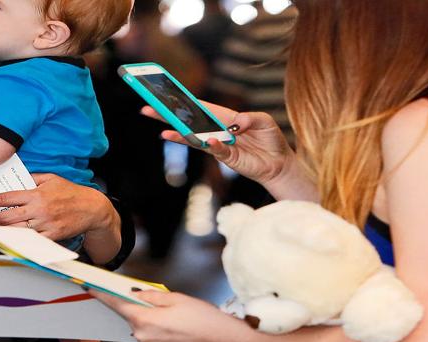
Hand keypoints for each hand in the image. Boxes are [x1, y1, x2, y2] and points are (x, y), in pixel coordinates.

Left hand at [0, 173, 113, 241]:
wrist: (92, 208)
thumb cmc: (72, 193)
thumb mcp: (51, 179)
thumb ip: (32, 179)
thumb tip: (15, 180)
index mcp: (35, 194)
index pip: (4, 197)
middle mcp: (38, 210)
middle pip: (6, 216)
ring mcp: (44, 224)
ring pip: (16, 230)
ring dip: (0, 231)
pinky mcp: (51, 236)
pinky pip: (31, 240)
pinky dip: (18, 241)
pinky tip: (9, 240)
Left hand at [89, 290, 247, 341]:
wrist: (221, 338)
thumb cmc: (202, 317)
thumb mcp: (175, 298)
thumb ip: (150, 296)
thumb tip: (134, 294)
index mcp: (145, 321)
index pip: (117, 305)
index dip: (103, 295)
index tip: (90, 288)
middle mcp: (143, 336)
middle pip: (129, 315)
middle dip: (132, 303)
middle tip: (142, 292)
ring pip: (140, 324)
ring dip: (146, 314)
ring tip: (166, 307)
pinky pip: (149, 332)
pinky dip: (153, 323)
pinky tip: (169, 318)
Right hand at [140, 101, 301, 191]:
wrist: (280, 163)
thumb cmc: (271, 140)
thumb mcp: (264, 121)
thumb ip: (249, 118)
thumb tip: (235, 124)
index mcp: (224, 116)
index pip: (199, 105)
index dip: (182, 98)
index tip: (161, 91)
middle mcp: (217, 130)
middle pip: (189, 121)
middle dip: (168, 115)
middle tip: (147, 109)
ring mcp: (220, 145)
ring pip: (195, 138)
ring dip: (180, 134)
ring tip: (164, 132)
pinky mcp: (227, 158)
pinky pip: (216, 151)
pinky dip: (212, 145)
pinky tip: (207, 141)